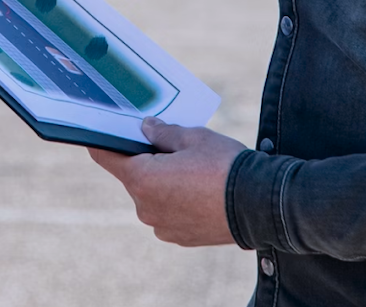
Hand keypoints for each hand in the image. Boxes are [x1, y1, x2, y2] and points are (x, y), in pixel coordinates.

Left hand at [88, 117, 245, 246]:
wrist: (263, 206)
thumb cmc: (225, 166)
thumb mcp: (192, 137)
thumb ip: (162, 132)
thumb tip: (146, 128)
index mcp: (141, 179)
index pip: (105, 157)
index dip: (102, 141)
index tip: (102, 131)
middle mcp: (145, 207)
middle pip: (133, 175)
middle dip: (145, 159)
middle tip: (168, 144)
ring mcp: (162, 226)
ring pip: (152, 194)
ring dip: (162, 181)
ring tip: (191, 168)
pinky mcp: (181, 237)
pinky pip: (168, 212)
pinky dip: (176, 199)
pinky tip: (198, 189)